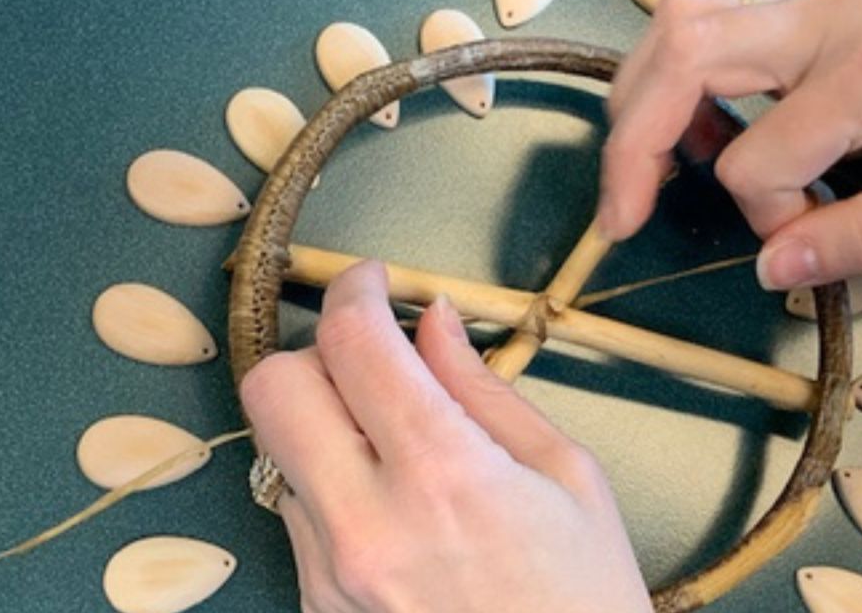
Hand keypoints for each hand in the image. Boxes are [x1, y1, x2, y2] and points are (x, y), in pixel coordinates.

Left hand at [240, 261, 652, 612]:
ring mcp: (330, 573)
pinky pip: (293, 509)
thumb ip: (483, 388)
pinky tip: (388, 502)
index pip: (354, 343)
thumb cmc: (585, 599)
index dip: (355, 288)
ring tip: (391, 440)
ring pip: (276, 447)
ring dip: (323, 418)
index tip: (372, 281)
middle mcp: (368, 525)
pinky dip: (328, 480)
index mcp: (446, 476)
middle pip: (276, 387)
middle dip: (317, 350)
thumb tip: (430, 321)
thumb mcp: (565, 476)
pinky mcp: (315, 605)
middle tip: (371, 358)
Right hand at [600, 0, 861, 289]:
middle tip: (620, 217)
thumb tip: (767, 268)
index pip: (757, 159)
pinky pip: (703, 22)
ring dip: (642, 102)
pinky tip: (697, 126)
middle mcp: (828, 17)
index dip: (764, 217)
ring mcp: (811, 1)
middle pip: (684, 56)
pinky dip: (673, 78)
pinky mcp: (802, 7)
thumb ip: (859, 240)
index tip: (801, 239)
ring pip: (678, 24)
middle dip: (633, 146)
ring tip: (647, 168)